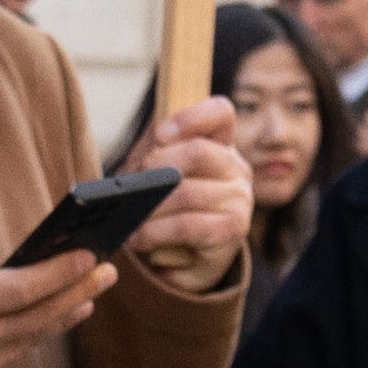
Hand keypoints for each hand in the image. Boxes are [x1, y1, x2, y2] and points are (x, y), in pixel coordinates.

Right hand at [0, 237, 102, 367]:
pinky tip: (32, 320)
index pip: (16, 290)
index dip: (58, 274)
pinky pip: (3, 358)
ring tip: (86, 294)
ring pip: (27, 341)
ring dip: (59, 316)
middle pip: (36, 319)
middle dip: (76, 292)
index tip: (89, 257)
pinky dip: (17, 337)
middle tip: (106, 272)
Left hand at [121, 96, 253, 289]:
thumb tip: (150, 145)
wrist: (180, 255)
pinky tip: (139, 237)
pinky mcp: (231, 232)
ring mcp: (239, 200)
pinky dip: (155, 232)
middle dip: (155, 168)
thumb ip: (154, 148)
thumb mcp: (156, 169)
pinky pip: (187, 225)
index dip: (191, 117)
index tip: (161, 134)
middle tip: (132, 187)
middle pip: (198, 152)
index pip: (220, 113)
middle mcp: (237, 168)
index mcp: (220, 144)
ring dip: (148, 208)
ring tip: (128, 218)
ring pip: (187, 193)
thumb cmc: (165, 204)